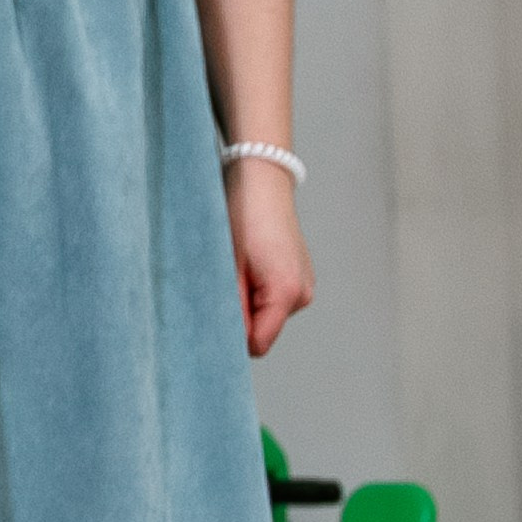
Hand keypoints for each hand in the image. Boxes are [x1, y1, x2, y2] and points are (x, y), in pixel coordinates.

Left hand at [224, 158, 315, 356]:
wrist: (261, 176)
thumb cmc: (242, 213)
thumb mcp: (228, 265)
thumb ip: (230, 308)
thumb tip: (226, 342)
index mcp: (286, 293)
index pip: (258, 344)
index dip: (234, 336)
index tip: (216, 314)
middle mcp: (303, 294)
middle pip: (264, 330)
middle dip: (242, 315)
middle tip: (228, 279)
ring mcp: (305, 286)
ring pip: (268, 315)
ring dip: (250, 300)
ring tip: (241, 266)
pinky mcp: (301, 277)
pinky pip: (275, 299)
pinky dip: (260, 290)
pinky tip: (253, 263)